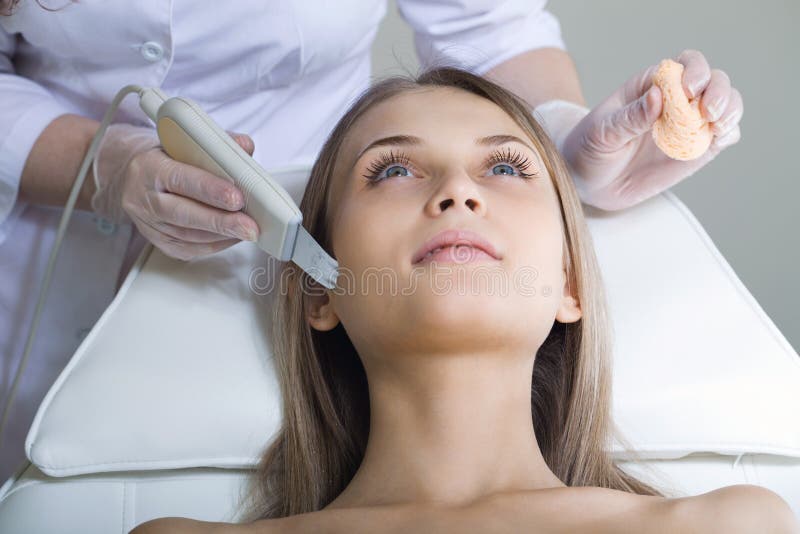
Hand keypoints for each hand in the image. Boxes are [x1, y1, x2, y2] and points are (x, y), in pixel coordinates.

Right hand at [91, 122, 260, 260]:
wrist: (131, 179)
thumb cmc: (163, 160)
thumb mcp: (182, 143)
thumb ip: (215, 144)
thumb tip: (245, 146)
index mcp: (150, 168)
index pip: (181, 179)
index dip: (210, 190)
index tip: (236, 198)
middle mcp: (146, 199)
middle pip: (184, 215)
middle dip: (221, 222)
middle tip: (249, 226)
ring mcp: (150, 224)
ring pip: (188, 236)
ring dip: (222, 236)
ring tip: (248, 230)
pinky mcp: (159, 242)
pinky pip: (189, 249)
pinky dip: (215, 245)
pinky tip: (232, 237)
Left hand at [561, 49, 743, 210]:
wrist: (588, 182)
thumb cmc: (589, 148)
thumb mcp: (602, 132)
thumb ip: (630, 117)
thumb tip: (657, 97)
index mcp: (652, 84)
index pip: (685, 64)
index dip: (694, 71)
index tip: (688, 91)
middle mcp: (677, 100)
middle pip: (713, 80)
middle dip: (719, 91)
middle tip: (709, 112)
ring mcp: (689, 124)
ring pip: (727, 105)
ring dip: (731, 110)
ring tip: (717, 126)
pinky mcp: (697, 150)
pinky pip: (724, 136)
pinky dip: (729, 133)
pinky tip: (719, 138)